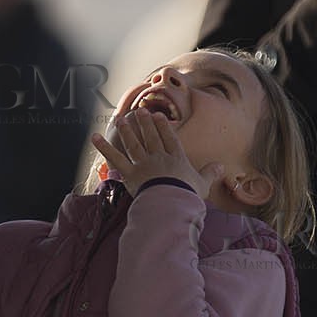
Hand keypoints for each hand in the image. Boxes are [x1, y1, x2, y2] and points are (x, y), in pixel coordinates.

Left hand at [91, 109, 222, 201]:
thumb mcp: (202, 184)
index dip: (164, 127)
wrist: (172, 204)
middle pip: (151, 137)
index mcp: (176, 159)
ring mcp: (143, 164)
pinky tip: (94, 137)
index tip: (158, 116)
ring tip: (121, 119)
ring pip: (134, 144)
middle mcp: (158, 158)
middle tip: (139, 111)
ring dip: (127, 131)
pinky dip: (103, 147)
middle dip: (145, 123)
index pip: (169, 139)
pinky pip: (115, 159)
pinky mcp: (129, 174)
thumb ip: (210, 173)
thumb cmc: (188, 196)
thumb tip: (221, 166)